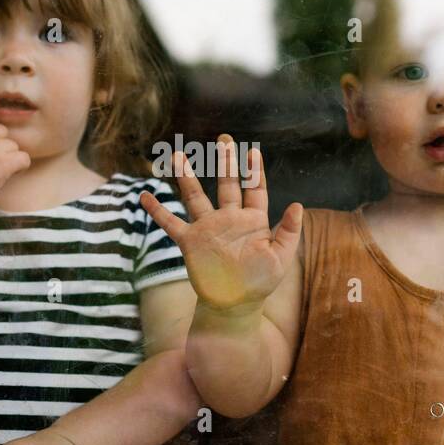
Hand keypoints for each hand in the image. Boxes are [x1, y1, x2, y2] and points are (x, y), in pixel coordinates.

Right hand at [139, 135, 301, 312]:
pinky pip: (170, 224)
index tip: (254, 152)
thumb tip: (298, 205)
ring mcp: (207, 229)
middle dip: (225, 161)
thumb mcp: (281, 259)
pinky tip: (145, 196)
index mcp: (253, 221)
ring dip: (187, 177)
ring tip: (179, 155)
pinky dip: (157, 211)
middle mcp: (229, 219)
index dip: (254, 171)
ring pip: (195, 197)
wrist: (233, 305)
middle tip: (223, 139)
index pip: (255, 190)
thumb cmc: (259, 283)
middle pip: (227, 184)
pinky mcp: (190, 242)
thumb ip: (289, 232)